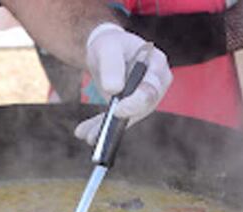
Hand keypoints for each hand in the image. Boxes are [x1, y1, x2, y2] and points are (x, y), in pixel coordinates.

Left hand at [75, 23, 172, 145]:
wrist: (107, 52)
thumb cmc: (111, 45)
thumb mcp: (108, 47)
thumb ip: (112, 64)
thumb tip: (113, 89)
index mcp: (156, 65)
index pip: (151, 88)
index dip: (135, 102)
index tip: (117, 110)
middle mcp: (156, 85)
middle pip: (143, 108)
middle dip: (121, 120)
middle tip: (102, 132)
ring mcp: (144, 100)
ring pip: (128, 118)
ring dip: (107, 129)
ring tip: (88, 136)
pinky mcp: (131, 110)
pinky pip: (117, 121)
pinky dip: (101, 128)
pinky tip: (86, 134)